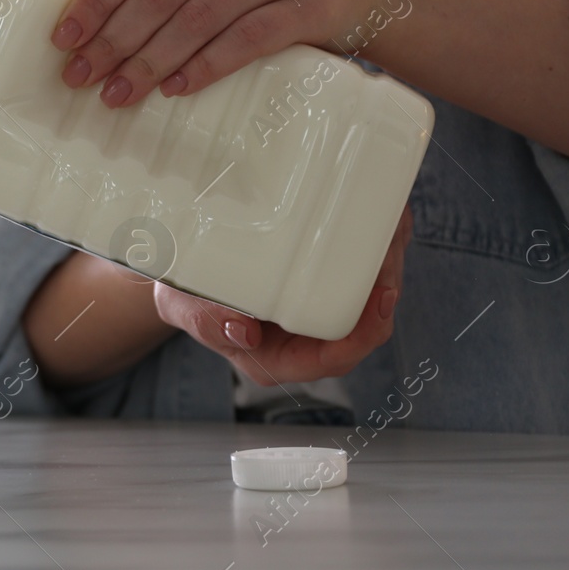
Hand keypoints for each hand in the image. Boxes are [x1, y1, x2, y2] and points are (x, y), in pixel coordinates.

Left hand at [50, 0, 413, 106]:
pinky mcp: (313, 4)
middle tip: (80, 79)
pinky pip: (248, 38)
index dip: (96, 0)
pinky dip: (207, 66)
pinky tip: (177, 89)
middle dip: (113, 40)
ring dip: (149, 61)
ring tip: (118, 95)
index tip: (63, 38)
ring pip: (197, 18)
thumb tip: (102, 28)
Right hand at [152, 204, 411, 384]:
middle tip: (385, 247)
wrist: (181, 261)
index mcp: (280, 355)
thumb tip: (243, 332)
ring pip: (373, 287)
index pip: (332, 358)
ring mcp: (321, 302)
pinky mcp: (328, 272)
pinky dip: (380, 237)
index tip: (375, 305)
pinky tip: (380, 210)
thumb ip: (205, 321)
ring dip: (387, 256)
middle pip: (365, 322)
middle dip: (383, 285)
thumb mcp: (181, 305)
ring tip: (387, 221)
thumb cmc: (184, 289)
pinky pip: (366, 260)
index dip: (362, 338)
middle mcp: (309, 334)